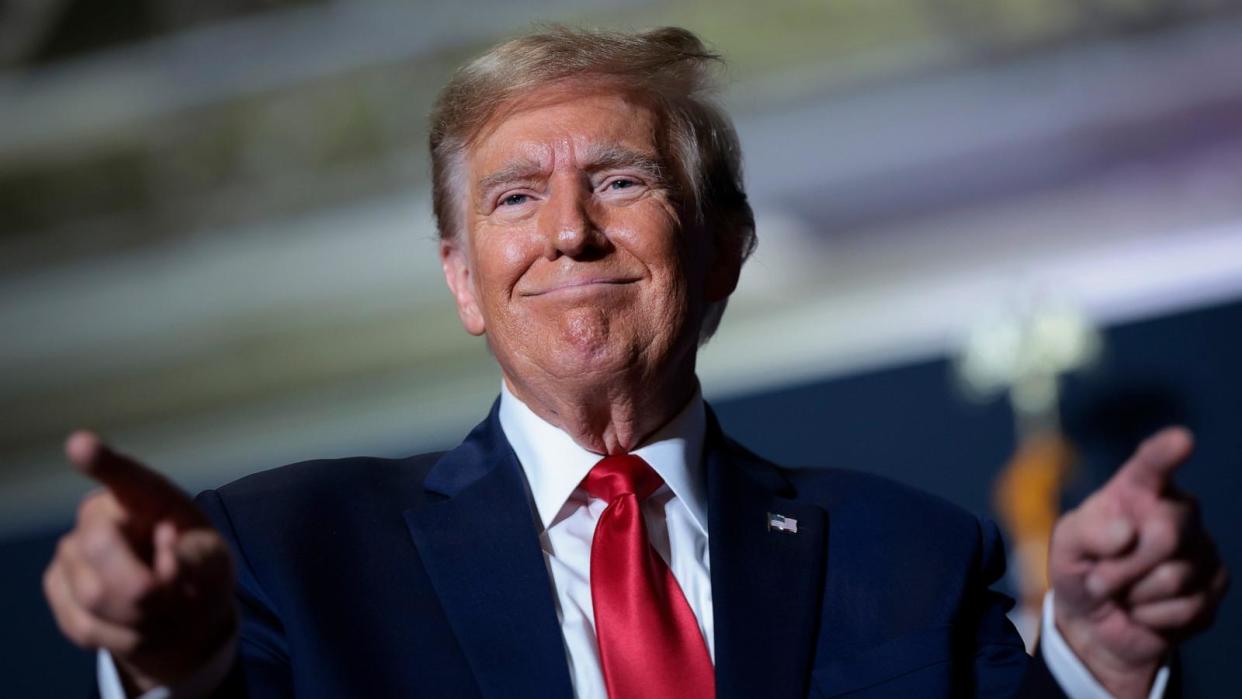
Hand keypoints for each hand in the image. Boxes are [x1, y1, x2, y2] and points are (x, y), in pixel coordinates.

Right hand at [43, 431, 235, 693]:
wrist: (178, 612)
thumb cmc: (197, 570)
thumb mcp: (215, 563)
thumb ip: (198, 560)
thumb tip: (167, 564)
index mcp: (148, 497)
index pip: (123, 476)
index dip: (102, 461)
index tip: (82, 445)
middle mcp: (101, 515)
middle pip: (98, 548)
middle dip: (142, 586)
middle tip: (173, 596)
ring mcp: (71, 551)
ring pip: (94, 595)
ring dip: (138, 617)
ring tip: (161, 611)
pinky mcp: (57, 586)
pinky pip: (83, 624)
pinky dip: (120, 636)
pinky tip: (136, 625)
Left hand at [1049, 427, 1228, 697]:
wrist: (1096, 618)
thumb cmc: (1082, 567)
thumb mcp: (1067, 546)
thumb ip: (1087, 532)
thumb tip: (1127, 531)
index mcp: (1137, 491)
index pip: (1151, 467)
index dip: (1165, 453)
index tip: (1180, 439)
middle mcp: (1177, 511)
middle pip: (1166, 533)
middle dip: (1124, 567)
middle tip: (1100, 580)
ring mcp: (1201, 548)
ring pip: (1175, 577)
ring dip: (1135, 594)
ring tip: (1123, 592)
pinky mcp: (1215, 585)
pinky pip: (1188, 608)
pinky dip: (1153, 616)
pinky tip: (1144, 609)